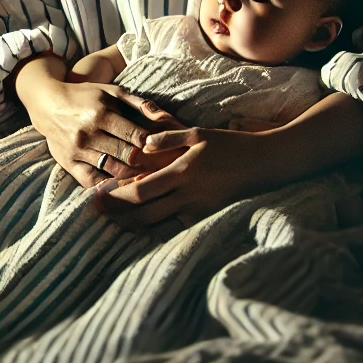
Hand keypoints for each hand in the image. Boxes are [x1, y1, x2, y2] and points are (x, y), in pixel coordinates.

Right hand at [14, 59, 182, 190]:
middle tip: (163, 168)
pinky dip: (108, 188)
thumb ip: (139, 103)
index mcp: (101, 114)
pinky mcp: (68, 162)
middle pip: (127, 156)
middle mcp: (88, 133)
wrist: (47, 103)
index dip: (153, 145)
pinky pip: (91, 181)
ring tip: (149, 178)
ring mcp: (77, 150)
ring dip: (133, 176)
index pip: (135, 136)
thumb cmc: (85, 96)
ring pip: (113, 170)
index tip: (164, 150)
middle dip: (147, 162)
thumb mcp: (110, 92)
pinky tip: (123, 189)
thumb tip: (166, 117)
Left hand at [92, 126, 274, 231]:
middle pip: (144, 213)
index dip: (116, 196)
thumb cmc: (231, 145)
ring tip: (113, 222)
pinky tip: (142, 227)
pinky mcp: (205, 215)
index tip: (97, 195)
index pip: (141, 191)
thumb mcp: (199, 134)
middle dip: (118, 215)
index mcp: (181, 172)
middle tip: (97, 214)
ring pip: (158, 224)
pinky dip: (156, 228)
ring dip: (134, 224)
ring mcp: (197, 208)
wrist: (265, 164)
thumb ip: (169, 139)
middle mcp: (187, 195)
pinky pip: (175, 226)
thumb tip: (143, 143)